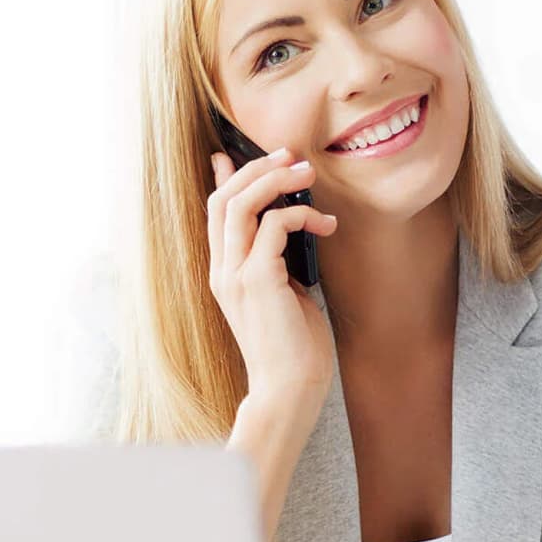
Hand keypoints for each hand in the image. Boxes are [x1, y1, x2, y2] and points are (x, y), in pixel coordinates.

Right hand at [207, 147, 337, 401]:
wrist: (289, 389)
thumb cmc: (294, 348)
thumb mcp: (284, 294)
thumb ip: (277, 262)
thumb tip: (288, 229)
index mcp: (224, 274)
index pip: (215, 213)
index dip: (224, 179)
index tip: (231, 153)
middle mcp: (222, 271)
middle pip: (224, 200)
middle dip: (256, 169)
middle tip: (291, 156)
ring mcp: (235, 275)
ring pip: (241, 204)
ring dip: (275, 180)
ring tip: (307, 173)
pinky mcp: (257, 280)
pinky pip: (274, 226)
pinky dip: (301, 215)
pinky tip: (326, 225)